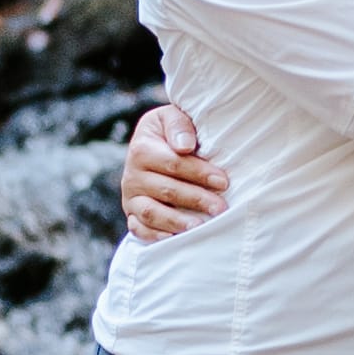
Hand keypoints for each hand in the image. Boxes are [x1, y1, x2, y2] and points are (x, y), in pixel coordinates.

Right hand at [121, 100, 228, 238]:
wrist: (155, 144)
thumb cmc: (173, 131)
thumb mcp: (173, 117)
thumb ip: (180, 125)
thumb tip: (185, 146)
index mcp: (142, 148)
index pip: (172, 163)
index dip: (199, 173)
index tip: (223, 181)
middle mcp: (132, 174)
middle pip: (166, 190)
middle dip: (196, 199)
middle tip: (221, 207)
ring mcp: (130, 197)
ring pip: (151, 213)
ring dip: (177, 221)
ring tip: (200, 226)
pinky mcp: (132, 213)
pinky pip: (139, 229)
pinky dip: (155, 235)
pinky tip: (175, 237)